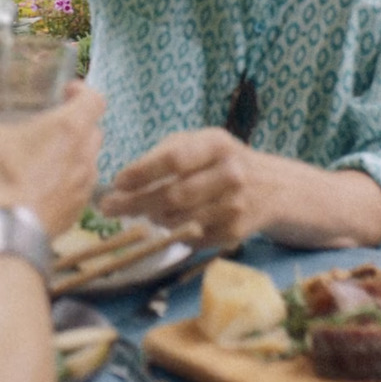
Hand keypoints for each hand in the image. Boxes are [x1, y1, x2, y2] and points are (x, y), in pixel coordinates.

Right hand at [0, 81, 105, 235]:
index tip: (65, 91)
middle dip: (76, 122)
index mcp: (69, 129)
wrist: (11, 235)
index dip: (83, 91)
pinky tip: (43, 185)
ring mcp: (85, 184)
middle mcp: (85, 154)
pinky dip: (68, 180)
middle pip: (93, 128)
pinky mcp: (79, 209)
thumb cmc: (0, 180)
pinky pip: (80, 186)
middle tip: (51, 122)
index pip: (95, 99)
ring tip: (45, 154)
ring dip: (73, 152)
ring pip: (89, 158)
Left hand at [99, 127, 265, 248]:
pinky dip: (173, 232)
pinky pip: (190, 238)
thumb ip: (164, 155)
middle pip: (173, 195)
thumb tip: (123, 182)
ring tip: (141, 211)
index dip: (142, 173)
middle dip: (135, 203)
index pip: (174, 160)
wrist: (272, 187)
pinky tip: (170, 222)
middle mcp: (230, 174)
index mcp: (217, 144)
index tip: (117, 182)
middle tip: (108, 207)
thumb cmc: (220, 160)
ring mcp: (234, 207)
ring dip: (152, 219)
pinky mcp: (234, 233)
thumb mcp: (199, 143)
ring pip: (178, 220)